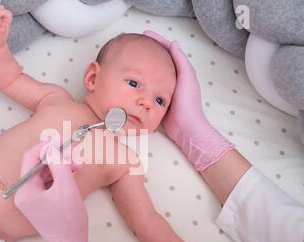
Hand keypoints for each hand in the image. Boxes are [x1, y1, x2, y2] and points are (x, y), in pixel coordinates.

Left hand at [14, 135, 90, 241]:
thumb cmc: (68, 220)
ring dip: (62, 166)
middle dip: (58, 158)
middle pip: (39, 165)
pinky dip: (61, 175)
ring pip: (46, 172)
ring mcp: (31, 198)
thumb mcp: (66, 187)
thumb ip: (59, 164)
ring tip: (79, 165)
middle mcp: (24, 193)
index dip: (45, 146)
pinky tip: (73, 172)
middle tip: (76, 155)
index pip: (31, 158)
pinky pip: (49, 181)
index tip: (60, 139)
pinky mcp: (40, 201)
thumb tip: (53, 148)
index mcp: (25, 190)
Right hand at [144, 30, 234, 171]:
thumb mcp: (186, 78)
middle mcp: (173, 79)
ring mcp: (165, 89)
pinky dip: (142, 80)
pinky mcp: (158, 100)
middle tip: (136, 45)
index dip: (158, 40)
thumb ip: (181, 61)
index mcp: (181, 71)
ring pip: (153, 73)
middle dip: (149, 51)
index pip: (169, 51)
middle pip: (160, 60)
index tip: (145, 34)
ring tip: (132, 58)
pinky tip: (133, 78)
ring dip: (144, 65)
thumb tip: (173, 44)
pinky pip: (148, 86)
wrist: (185, 128)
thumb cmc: (188, 103)